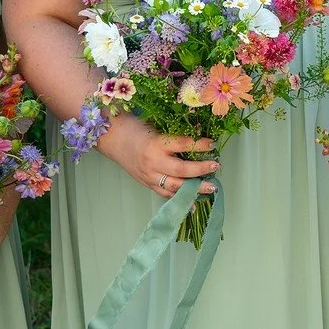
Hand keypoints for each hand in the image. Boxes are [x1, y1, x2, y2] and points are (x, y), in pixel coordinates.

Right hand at [98, 117, 218, 198]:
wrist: (113, 138)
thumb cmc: (136, 128)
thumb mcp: (156, 126)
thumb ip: (175, 135)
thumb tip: (200, 137)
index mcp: (155, 143)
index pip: (182, 145)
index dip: (200, 145)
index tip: (213, 144)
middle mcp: (153, 162)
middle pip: (181, 170)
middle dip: (201, 170)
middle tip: (216, 166)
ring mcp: (149, 175)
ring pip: (175, 186)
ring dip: (195, 188)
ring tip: (211, 188)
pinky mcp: (147, 183)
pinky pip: (165, 194)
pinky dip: (180, 199)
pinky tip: (193, 202)